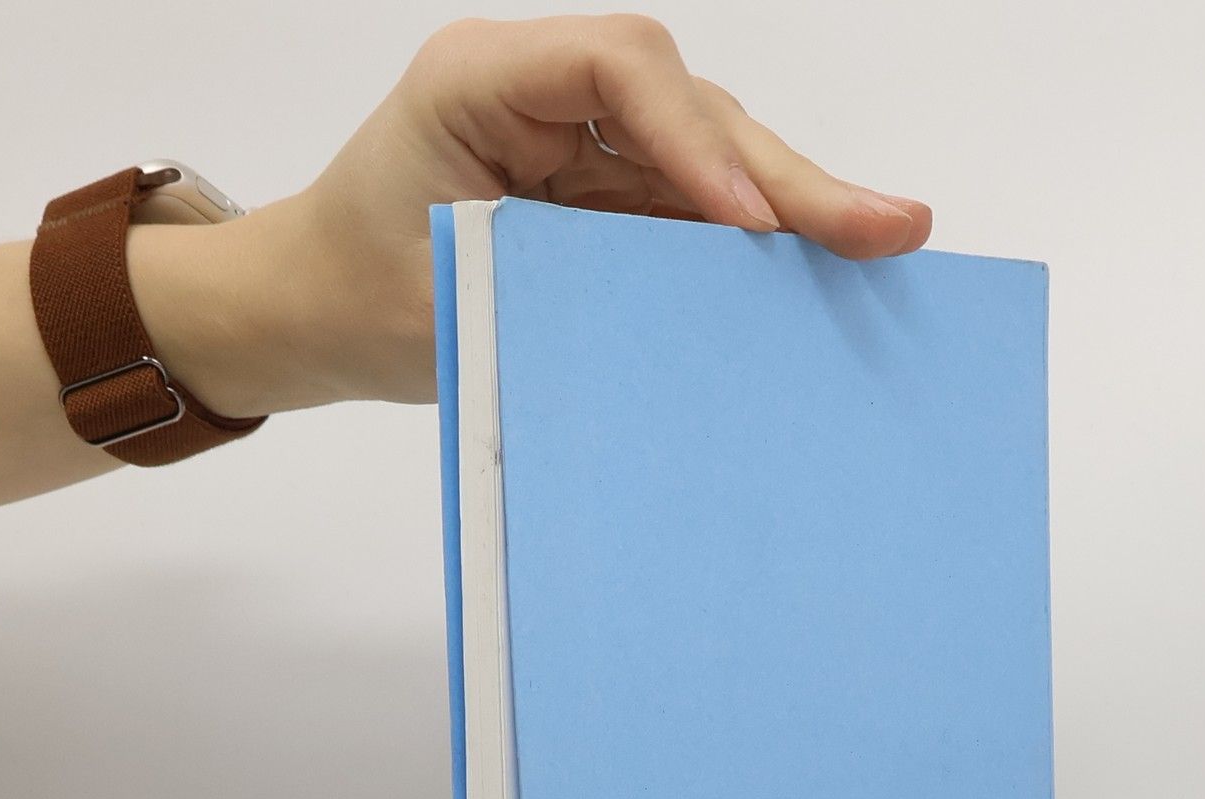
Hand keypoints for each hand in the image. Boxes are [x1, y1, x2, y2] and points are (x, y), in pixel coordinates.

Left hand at [150, 14, 932, 413]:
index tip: (745, 226)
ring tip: (885, 242)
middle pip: (692, 104)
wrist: (316, 308)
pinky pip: (701, 204)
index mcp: (481, 78)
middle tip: (888, 225)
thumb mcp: (447, 302)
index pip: (616, 68)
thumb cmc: (357, 297)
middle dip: (788, 175)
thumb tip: (688, 323)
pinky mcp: (614, 191)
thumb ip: (557, 291)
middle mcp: (547, 88)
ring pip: (715, 150)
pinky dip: (760, 241)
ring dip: (796, 206)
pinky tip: (829, 268)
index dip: (694, 140)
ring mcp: (589, 137)